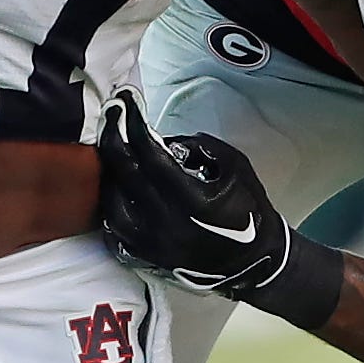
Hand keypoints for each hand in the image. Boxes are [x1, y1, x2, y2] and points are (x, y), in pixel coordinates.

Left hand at [97, 93, 342, 327]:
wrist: (254, 260)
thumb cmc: (248, 209)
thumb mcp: (234, 166)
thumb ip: (199, 146)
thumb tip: (163, 139)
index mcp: (193, 200)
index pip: (151, 156)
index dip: (134, 124)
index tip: (127, 102)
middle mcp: (168, 224)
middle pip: (125, 175)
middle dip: (113, 137)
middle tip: (112, 115)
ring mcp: (153, 243)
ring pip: (112, 202)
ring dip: (109, 171)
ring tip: (114, 150)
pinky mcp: (147, 256)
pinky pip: (115, 228)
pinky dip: (111, 203)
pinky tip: (115, 186)